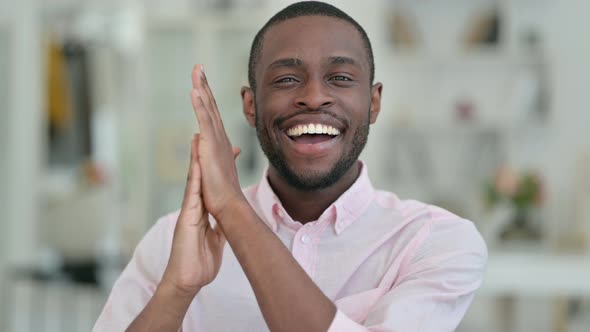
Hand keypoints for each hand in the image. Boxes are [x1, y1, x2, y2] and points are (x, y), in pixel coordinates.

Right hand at [161, 135, 226, 294]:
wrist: (187, 279)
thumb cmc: (199, 262)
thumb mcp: (214, 240)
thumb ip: (218, 227)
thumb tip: (225, 221)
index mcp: (201, 211)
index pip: (208, 184)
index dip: (213, 166)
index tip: (222, 148)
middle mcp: (193, 207)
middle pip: (197, 175)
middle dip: (200, 154)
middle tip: (203, 132)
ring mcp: (188, 211)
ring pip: (191, 179)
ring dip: (194, 158)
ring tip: (197, 136)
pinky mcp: (186, 217)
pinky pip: (190, 193)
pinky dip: (193, 177)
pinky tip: (196, 162)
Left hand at [190, 64, 243, 218]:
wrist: (229, 204)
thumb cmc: (226, 192)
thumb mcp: (224, 169)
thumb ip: (227, 156)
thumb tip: (233, 148)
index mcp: (220, 142)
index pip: (212, 115)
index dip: (208, 98)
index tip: (203, 83)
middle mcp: (219, 137)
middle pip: (210, 105)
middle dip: (204, 84)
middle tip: (199, 67)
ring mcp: (215, 139)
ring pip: (208, 108)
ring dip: (202, 87)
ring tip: (197, 70)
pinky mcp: (210, 145)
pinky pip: (204, 120)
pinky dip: (200, 104)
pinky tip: (195, 90)